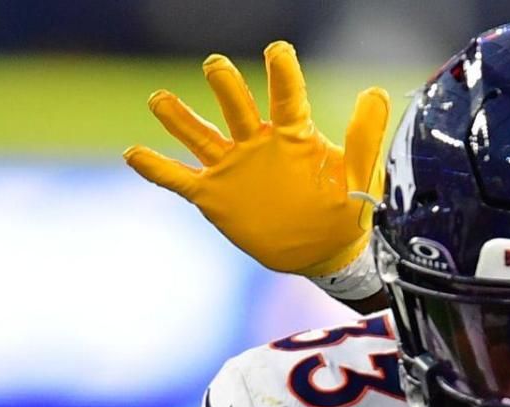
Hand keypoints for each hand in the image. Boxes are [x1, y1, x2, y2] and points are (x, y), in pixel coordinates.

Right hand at [122, 41, 389, 276]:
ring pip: (201, 136)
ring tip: (159, 98)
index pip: (286, 98)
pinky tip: (133, 152)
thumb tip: (376, 91)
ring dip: (180, 118)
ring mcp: (234, 168)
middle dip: (226, 87)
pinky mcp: (216, 195)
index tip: (278, 50)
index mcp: (294, 136)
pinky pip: (179, 179)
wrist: (326, 254)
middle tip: (216, 66)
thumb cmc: (346, 211)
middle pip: (237, 108)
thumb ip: (364, 137)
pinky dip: (156, 167)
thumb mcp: (361, 177)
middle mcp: (258, 144)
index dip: (282, 73)